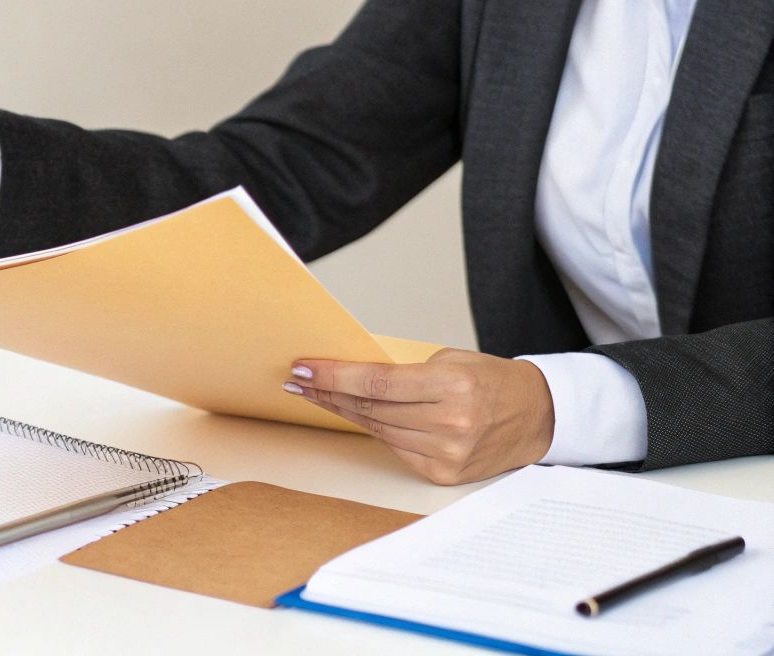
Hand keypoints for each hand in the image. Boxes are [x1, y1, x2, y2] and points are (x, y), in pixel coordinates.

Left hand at [286, 349, 554, 484]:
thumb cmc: (491, 381)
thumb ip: (404, 371)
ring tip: (316, 395)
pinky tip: (355, 415)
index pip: (375, 383)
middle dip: (328, 393)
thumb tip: (350, 374)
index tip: (303, 369)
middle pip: (370, 409)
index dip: (333, 377)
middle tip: (298, 381)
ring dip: (343, 412)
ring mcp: (446, 454)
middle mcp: (449, 424)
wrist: (536, 416)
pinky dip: (375, 430)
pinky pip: (395, 448)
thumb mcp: (450, 361)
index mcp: (451, 387)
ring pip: (378, 430)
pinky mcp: (442, 474)